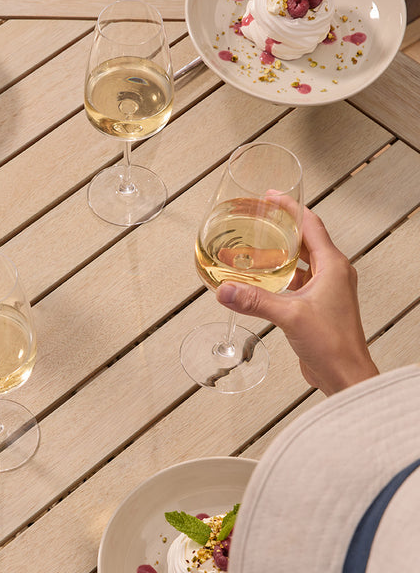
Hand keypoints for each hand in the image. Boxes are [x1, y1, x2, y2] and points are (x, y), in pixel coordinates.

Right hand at [216, 206, 378, 394]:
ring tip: (257, 246)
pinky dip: (280, 275)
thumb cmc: (334, 344)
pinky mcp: (318, 304)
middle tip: (260, 218)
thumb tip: (226, 289)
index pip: (311, 224)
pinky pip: (297, 280)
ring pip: (300, 260)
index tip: (271, 197)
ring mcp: (326, 289)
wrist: (345, 375)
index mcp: (332, 266)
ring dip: (280, 252)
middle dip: (282, 227)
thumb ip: (255, 300)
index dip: (290, 208)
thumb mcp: (289, 315)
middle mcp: (332, 274)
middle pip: (305, 239)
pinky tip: (262, 279)